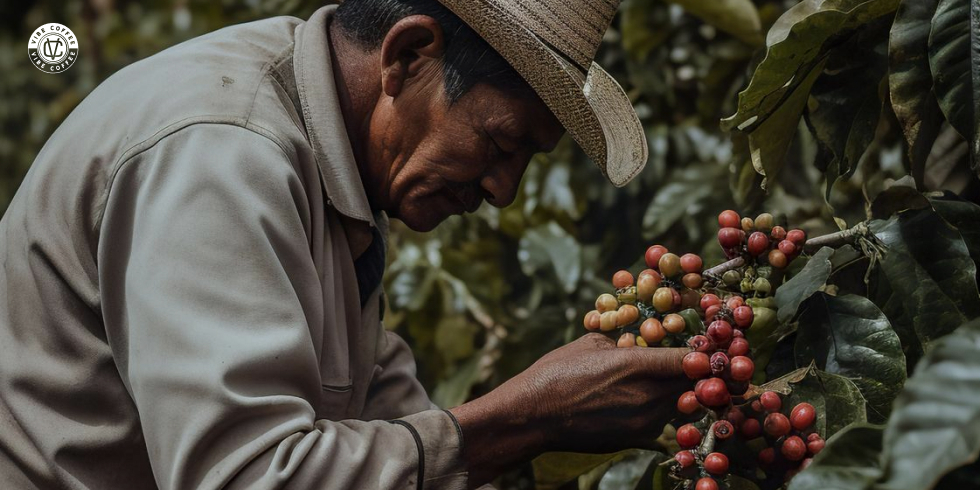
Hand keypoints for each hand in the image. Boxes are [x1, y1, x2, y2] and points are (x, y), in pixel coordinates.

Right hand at [450, 334, 689, 486]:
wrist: (532, 416)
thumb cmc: (556, 373)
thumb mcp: (591, 342)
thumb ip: (624, 340)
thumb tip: (643, 339)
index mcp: (636, 367)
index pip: (692, 361)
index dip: (705, 354)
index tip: (709, 347)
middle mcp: (646, 398)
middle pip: (693, 385)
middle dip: (696, 373)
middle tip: (695, 361)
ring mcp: (643, 423)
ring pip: (679, 404)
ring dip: (677, 391)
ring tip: (662, 378)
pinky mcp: (636, 439)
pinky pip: (661, 420)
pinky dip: (658, 407)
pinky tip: (637, 398)